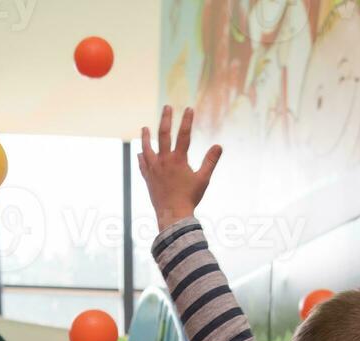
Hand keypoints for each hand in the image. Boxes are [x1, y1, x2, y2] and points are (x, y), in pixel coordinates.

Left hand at [138, 106, 222, 231]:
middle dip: (166, 119)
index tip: (189, 108)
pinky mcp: (148, 179)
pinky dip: (141, 157)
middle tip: (167, 107)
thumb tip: (219, 146)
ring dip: (146, 137)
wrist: (173, 215)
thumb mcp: (203, 179)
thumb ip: (210, 161)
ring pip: (147, 148)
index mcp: (178, 160)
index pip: (184, 135)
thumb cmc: (190, 198)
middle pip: (163, 135)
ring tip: (144, 128)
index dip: (187, 121)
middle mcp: (164, 161)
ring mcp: (154, 169)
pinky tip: (140, 153)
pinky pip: (142, 165)